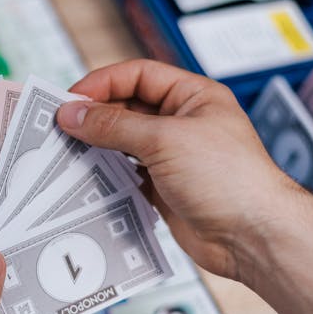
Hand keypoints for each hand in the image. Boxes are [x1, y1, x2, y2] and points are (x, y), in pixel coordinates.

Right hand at [57, 59, 293, 281]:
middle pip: (126, 108)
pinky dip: (105, 174)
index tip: (71, 99)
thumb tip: (72, 113)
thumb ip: (114, 126)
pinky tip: (86, 178)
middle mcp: (181, 122)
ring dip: (96, 146)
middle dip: (94, 116)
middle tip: (60, 128)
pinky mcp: (162, 188)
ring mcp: (171, 156)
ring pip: (122, 142)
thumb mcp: (165, 140)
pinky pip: (125, 173)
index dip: (102, 83)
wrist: (252, 237)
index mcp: (192, 97)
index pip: (138, 76)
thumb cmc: (227, 178)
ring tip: (66, 153)